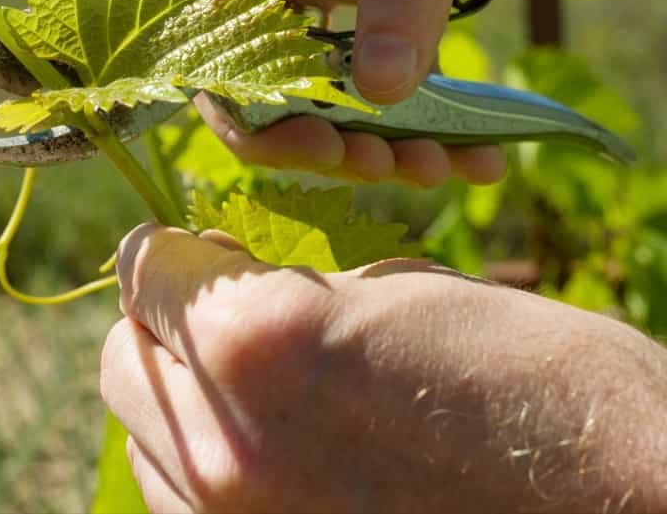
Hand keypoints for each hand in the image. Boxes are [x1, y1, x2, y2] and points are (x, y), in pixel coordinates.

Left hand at [100, 224, 666, 512]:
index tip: (200, 253)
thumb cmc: (536, 385)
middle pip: (123, 357)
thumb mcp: (399, 293)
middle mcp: (220, 443)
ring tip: (258, 393)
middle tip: (226, 319)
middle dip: (166, 327)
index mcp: (252, 341)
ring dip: (182, 401)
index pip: (143, 269)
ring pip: (144, 440)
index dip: (173, 253)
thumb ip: (283, 290)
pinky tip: (274, 452)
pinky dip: (206, 469)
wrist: (622, 511)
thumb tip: (219, 283)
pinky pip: (182, 503)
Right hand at [196, 0, 652, 185]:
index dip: (252, 100)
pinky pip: (390, 45)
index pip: (212, 19)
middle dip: (332, 129)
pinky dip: (428, 101)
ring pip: (334, 67)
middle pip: (273, 59)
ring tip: (453, 163)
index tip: (326, 145)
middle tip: (405, 168)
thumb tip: (381, 88)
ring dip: (386, 131)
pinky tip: (474, 140)